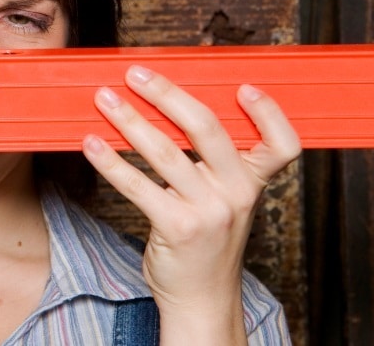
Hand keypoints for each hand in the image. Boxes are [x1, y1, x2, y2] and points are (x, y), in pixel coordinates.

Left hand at [82, 65, 299, 344]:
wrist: (201, 298)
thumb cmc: (206, 239)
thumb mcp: (224, 199)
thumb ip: (211, 162)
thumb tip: (168, 107)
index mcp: (253, 180)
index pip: (282, 144)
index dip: (269, 114)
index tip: (245, 87)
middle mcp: (236, 193)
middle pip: (206, 129)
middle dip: (167, 95)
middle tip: (137, 75)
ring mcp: (208, 212)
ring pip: (165, 152)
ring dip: (129, 120)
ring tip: (104, 99)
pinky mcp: (177, 229)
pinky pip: (138, 186)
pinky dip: (111, 162)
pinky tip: (92, 144)